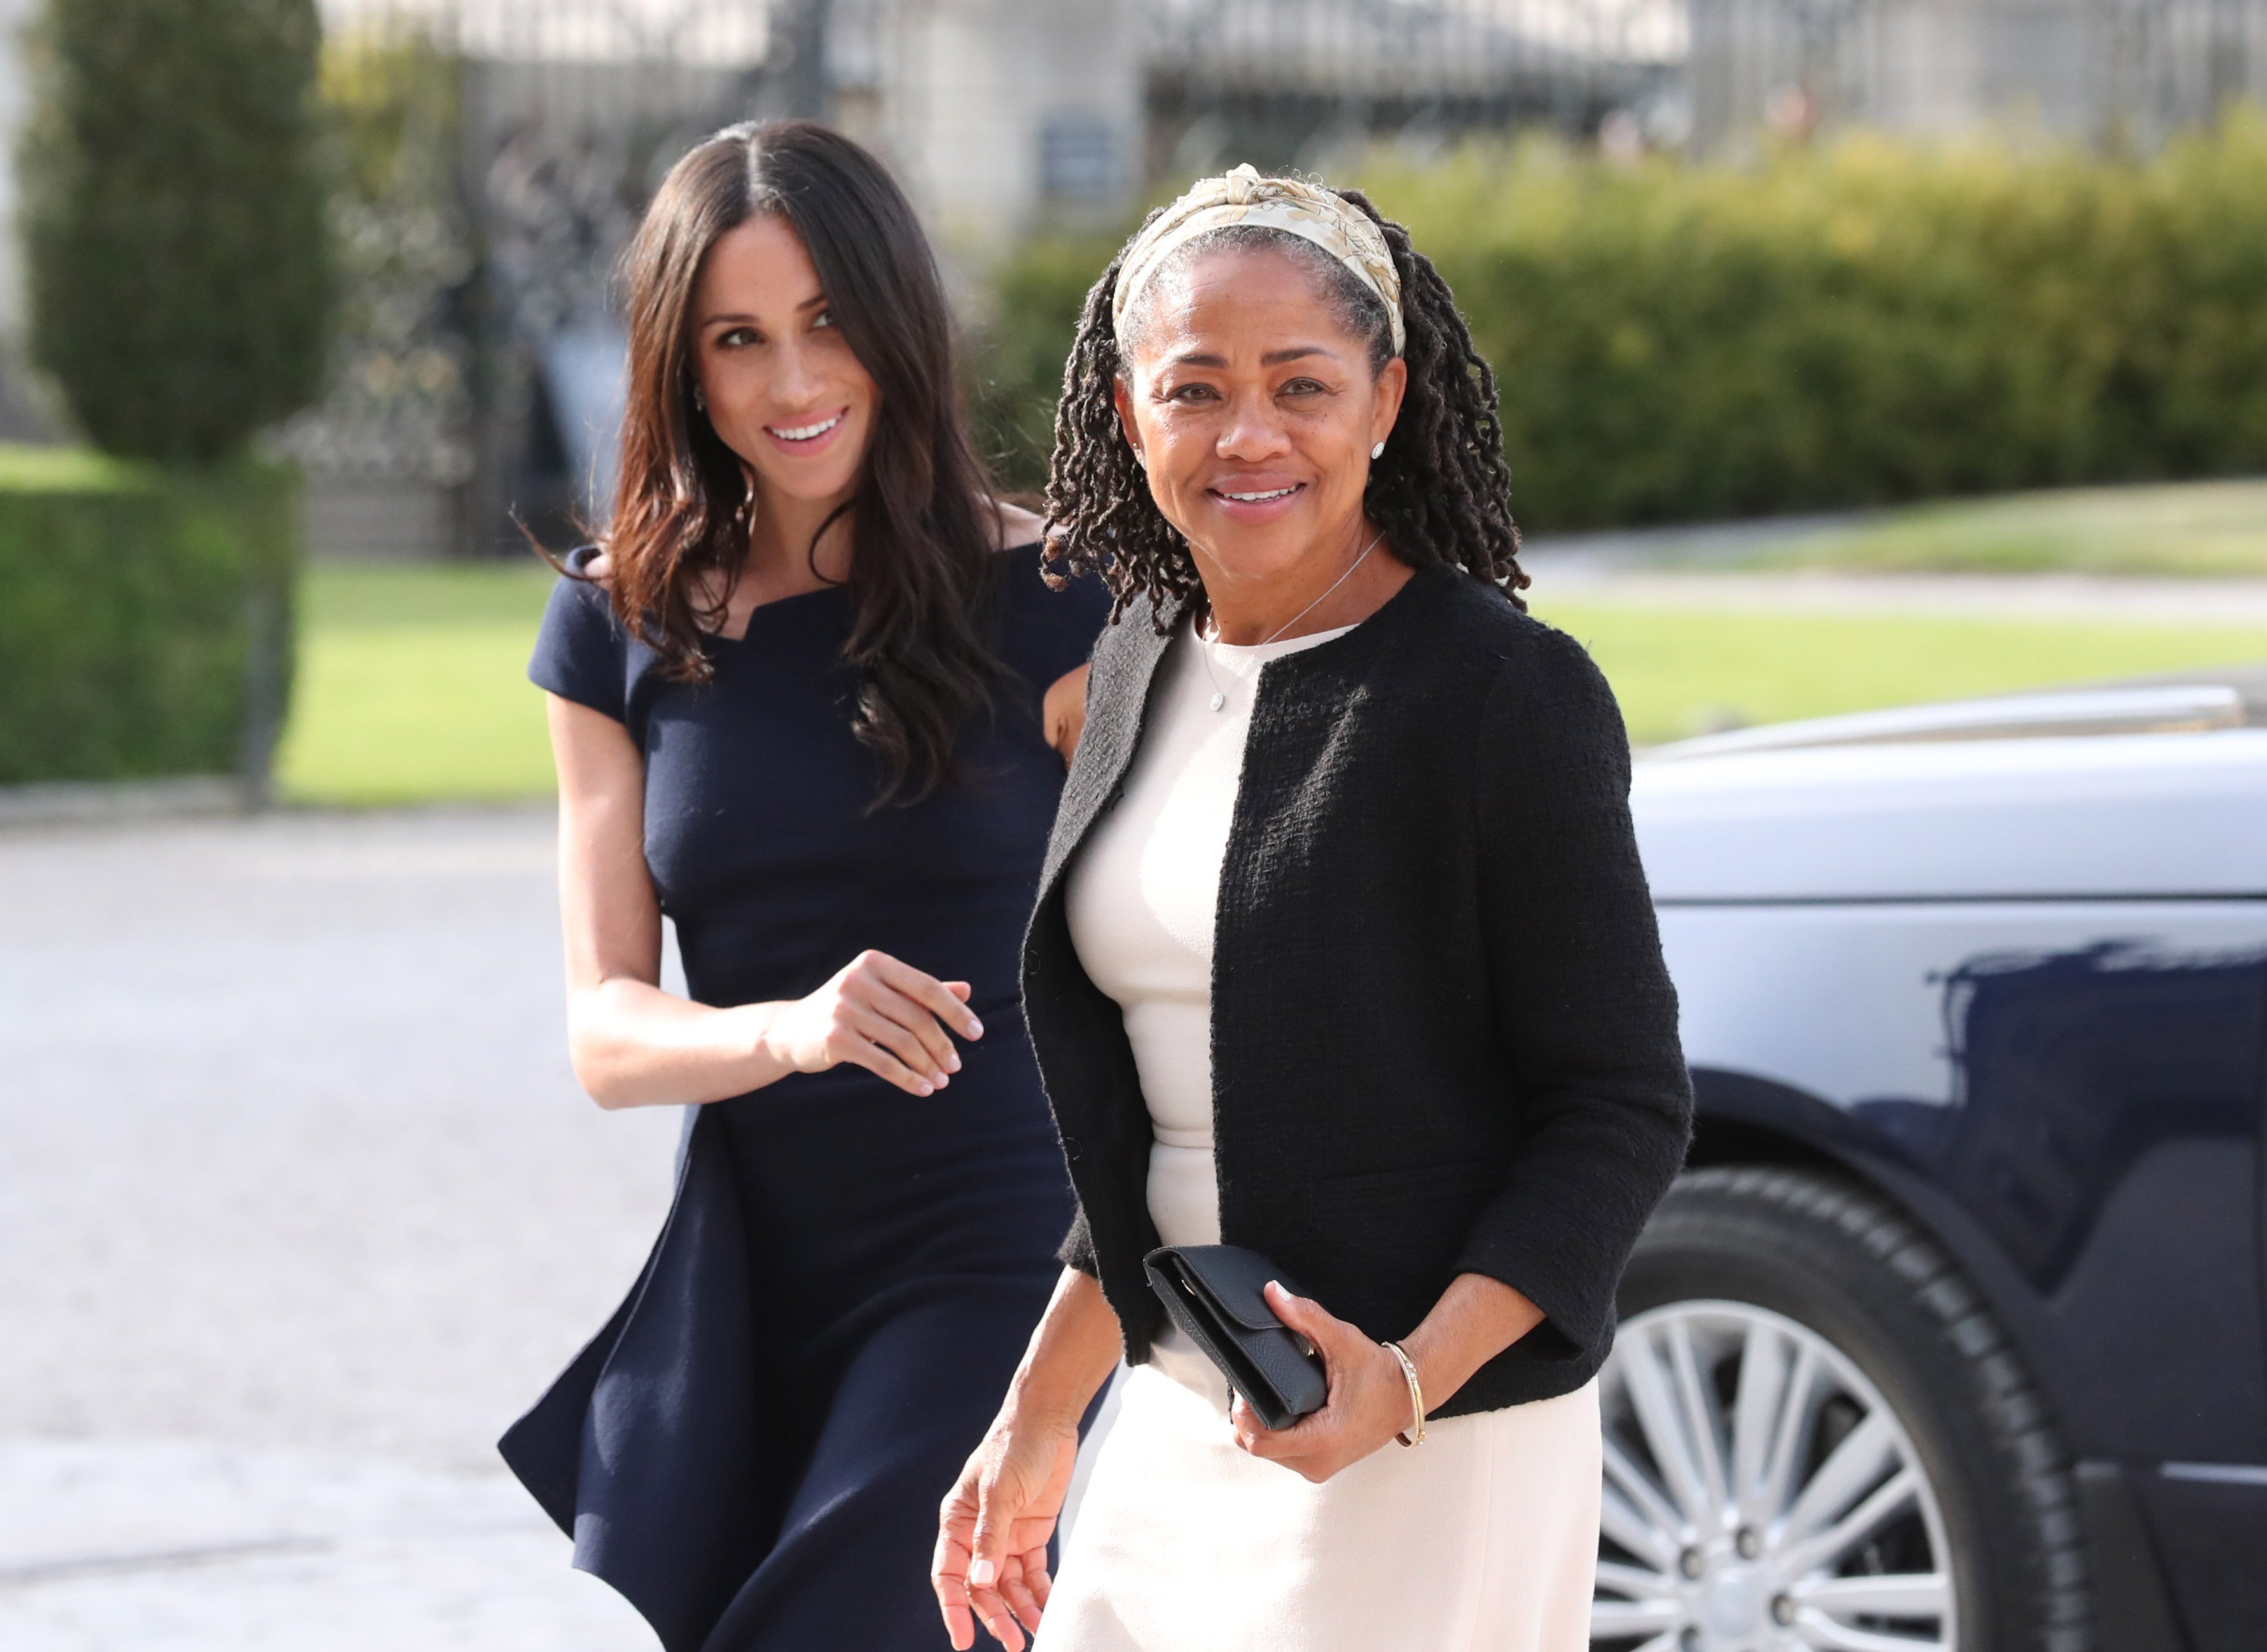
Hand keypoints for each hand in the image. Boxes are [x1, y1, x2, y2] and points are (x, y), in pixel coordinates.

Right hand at [764, 949, 982, 1096]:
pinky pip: (883, 1063)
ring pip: (902, 1042)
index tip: (976, 1032)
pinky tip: (922, 1088)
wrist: (790, 1031)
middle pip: (917, 1017)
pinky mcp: (835, 1038)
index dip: (956, 1011)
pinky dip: (908, 1078)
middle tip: (956, 1066)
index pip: (926, 987)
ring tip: (941, 1080)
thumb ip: (920, 991)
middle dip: (942, 1045)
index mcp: (875, 962)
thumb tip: (966, 990)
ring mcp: (844, 1008)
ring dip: (927, 1065)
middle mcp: (858, 980)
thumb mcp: (882, 993)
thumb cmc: (847, 1010)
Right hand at [934, 1406, 1079, 1650]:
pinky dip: (1039, 1592)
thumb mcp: (1000, 1490)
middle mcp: (978, 1534)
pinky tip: (1049, 1608)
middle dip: (994, 1616)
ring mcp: (1005, 1536)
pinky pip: (1032, 1573)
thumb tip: (982, 1582)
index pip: (949, 1574)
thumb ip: (991, 1536)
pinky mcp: (1031, 1535)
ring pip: (1008, 1585)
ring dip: (1020, 1609)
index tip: (962, 1640)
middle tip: (1012, 1643)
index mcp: (957, 1521)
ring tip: (1036, 1632)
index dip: (954, 1608)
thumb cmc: (1014, 1447)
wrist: (1048, 1421)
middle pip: (981, 1587)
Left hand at [1230, 1281, 1418, 1482]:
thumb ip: (1305, 1316)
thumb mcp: (1341, 1340)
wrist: (1407, 1395)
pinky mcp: (1321, 1465)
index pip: (1260, 1442)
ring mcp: (1320, 1468)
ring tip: (1272, 1394)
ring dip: (1262, 1425)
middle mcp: (1320, 1463)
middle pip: (1257, 1446)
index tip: (1246, 1389)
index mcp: (1324, 1440)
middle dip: (1250, 1416)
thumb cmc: (1379, 1372)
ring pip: (1268, 1452)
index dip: (1244, 1414)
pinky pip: (1283, 1453)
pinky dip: (1276, 1431)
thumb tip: (1272, 1293)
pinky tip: (1283, 1408)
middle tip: (1255, 1386)